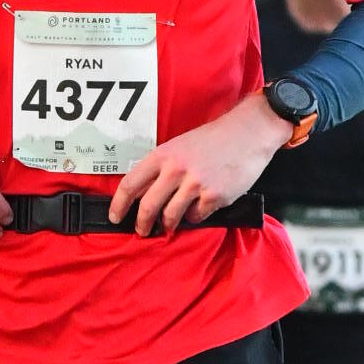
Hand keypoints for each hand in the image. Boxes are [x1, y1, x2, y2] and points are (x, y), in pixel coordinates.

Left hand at [108, 93, 291, 235]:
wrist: (247, 133)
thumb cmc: (213, 140)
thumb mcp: (179, 146)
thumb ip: (161, 167)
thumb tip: (143, 193)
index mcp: (163, 155)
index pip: (130, 184)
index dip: (118, 205)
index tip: (115, 217)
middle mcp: (176, 169)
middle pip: (147, 206)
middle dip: (142, 224)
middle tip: (142, 230)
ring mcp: (195, 184)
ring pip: (170, 216)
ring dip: (169, 223)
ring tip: (171, 223)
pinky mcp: (214, 196)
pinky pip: (195, 216)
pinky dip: (195, 215)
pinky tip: (199, 206)